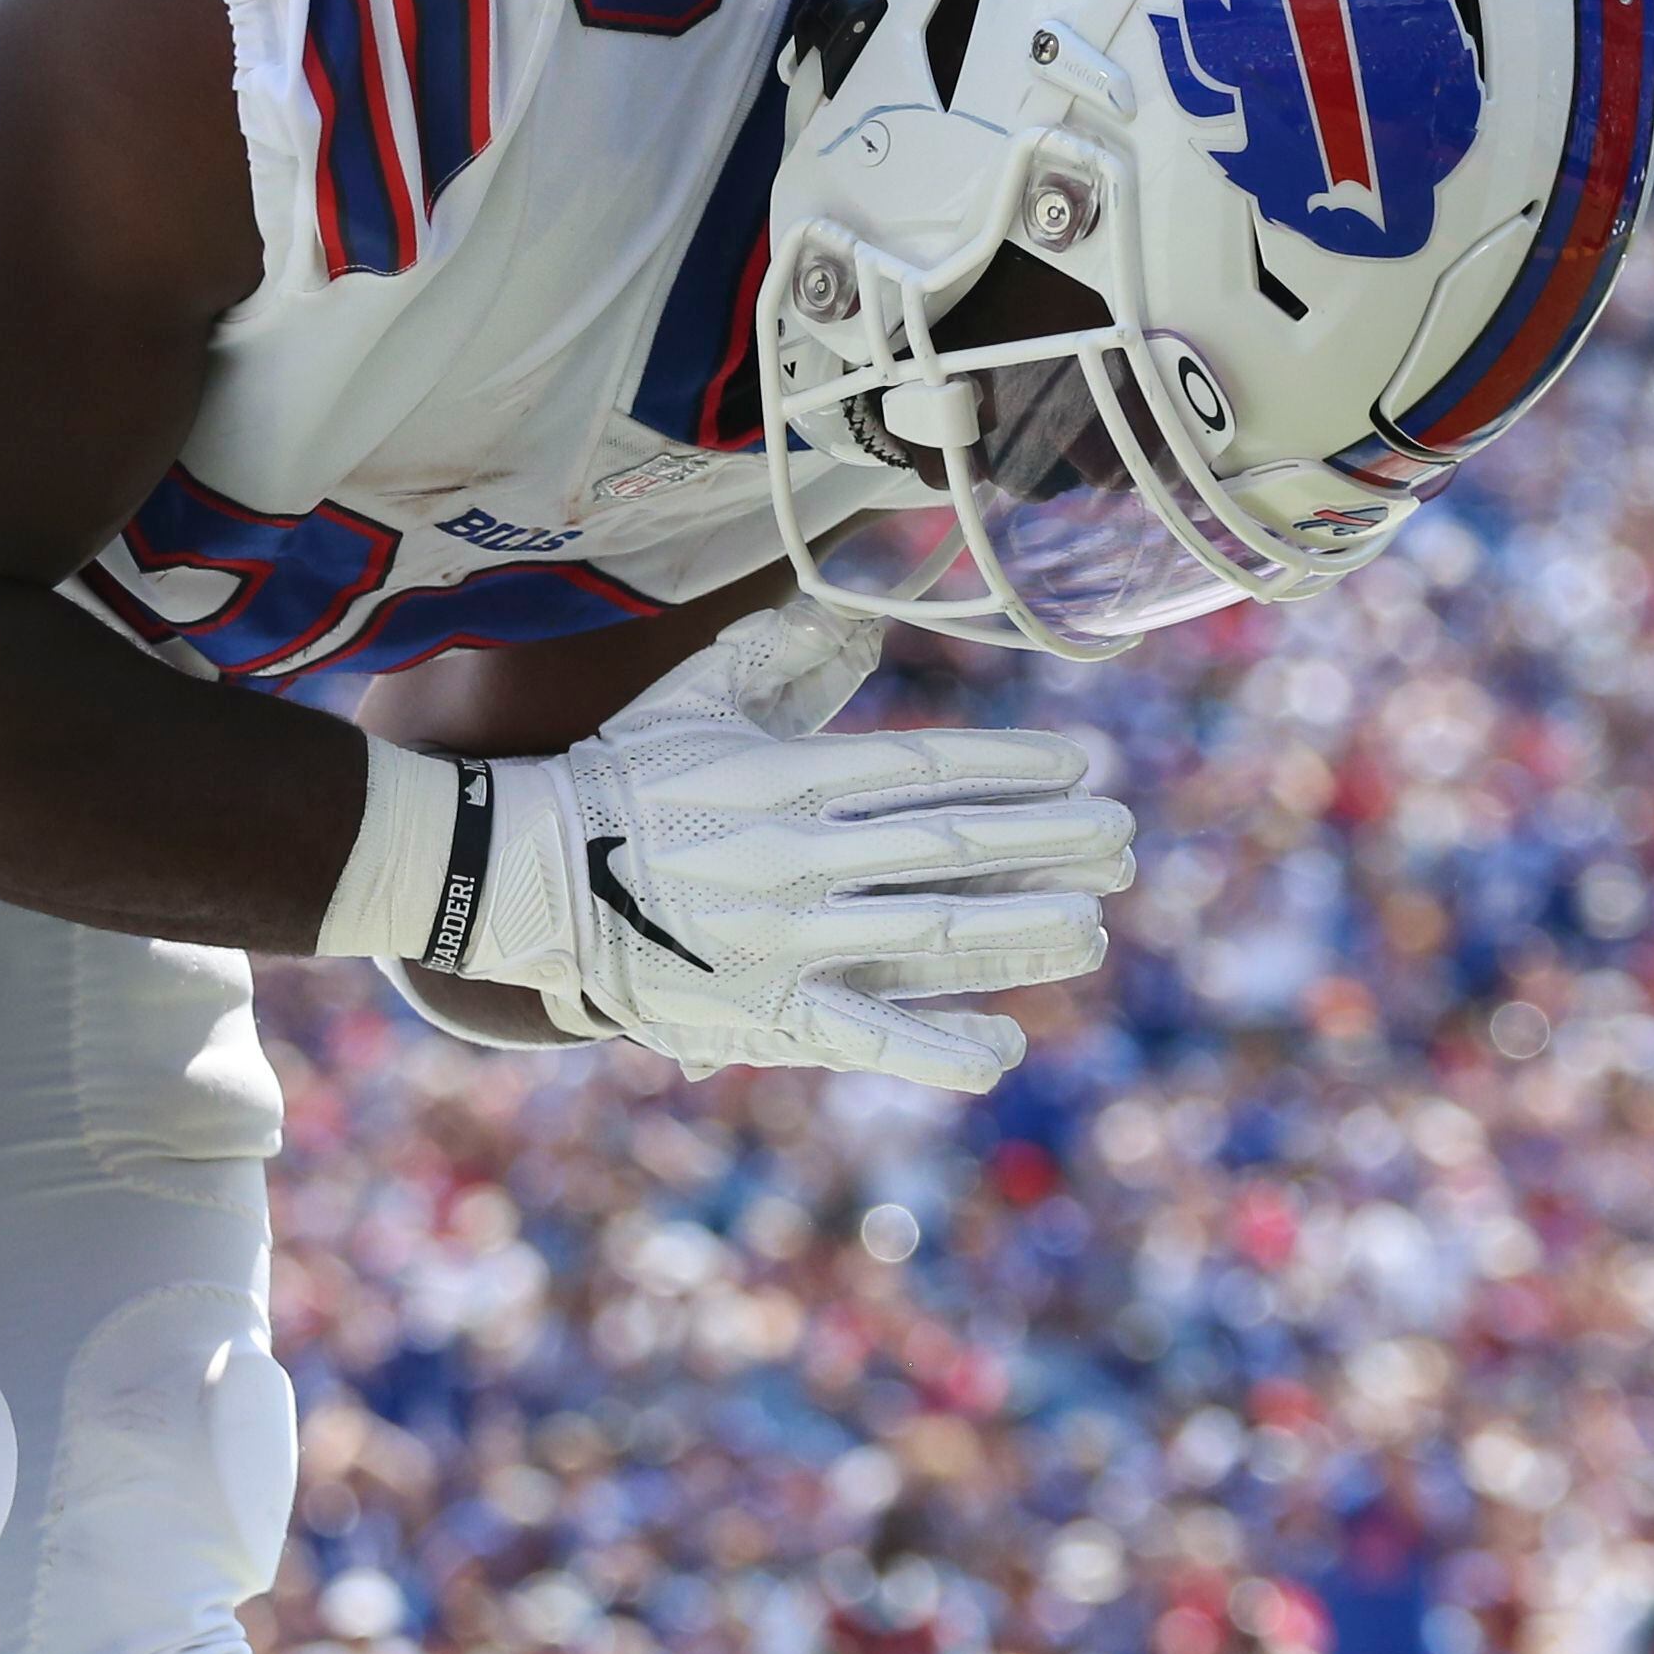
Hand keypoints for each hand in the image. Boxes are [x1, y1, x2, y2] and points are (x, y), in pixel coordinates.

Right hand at [448, 619, 1131, 1091]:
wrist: (529, 874)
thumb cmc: (625, 774)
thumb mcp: (697, 692)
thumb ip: (782, 649)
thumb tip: (859, 609)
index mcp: (788, 776)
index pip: (924, 768)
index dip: (1010, 766)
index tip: (1083, 764)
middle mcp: (799, 857)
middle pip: (950, 846)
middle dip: (1049, 841)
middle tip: (1124, 838)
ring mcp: (787, 939)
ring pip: (930, 936)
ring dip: (1022, 930)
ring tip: (1095, 924)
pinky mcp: (765, 1012)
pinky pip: (868, 1036)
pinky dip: (939, 1045)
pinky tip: (1005, 1044)